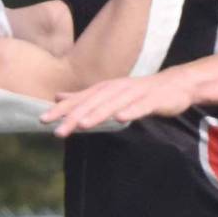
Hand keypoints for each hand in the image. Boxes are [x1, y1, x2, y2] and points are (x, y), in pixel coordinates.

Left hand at [40, 71, 190, 137]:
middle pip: (93, 103)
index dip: (61, 110)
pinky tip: (121, 118)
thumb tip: (58, 97)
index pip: (79, 100)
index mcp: (104, 89)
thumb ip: (84, 96)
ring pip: (113, 104)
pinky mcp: (152, 100)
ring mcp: (134, 93)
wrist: (175, 84)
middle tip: (57, 131)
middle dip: (74, 116)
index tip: (42, 120)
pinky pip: (140, 107)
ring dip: (98, 114)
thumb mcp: (108, 93)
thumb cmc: (138, 92)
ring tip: (82, 125)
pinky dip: (131, 112)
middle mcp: (116, 88)